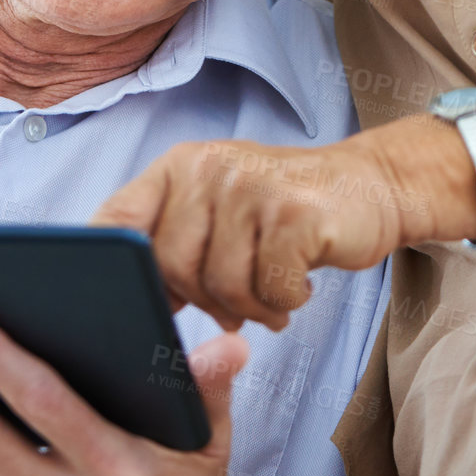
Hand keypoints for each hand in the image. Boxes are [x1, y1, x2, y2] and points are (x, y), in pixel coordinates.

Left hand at [90, 121, 475, 329]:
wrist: (369, 186)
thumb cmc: (285, 211)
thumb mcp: (222, 210)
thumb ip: (176, 243)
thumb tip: (131, 306)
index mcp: (181, 167)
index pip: (118, 217)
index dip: (105, 266)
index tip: (112, 303)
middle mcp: (211, 168)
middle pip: (173, 266)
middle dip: (204, 301)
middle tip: (236, 306)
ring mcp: (254, 187)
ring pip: (222, 285)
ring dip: (251, 308)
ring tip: (271, 298)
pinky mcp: (296, 214)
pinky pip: (271, 289)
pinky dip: (285, 303)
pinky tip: (298, 288)